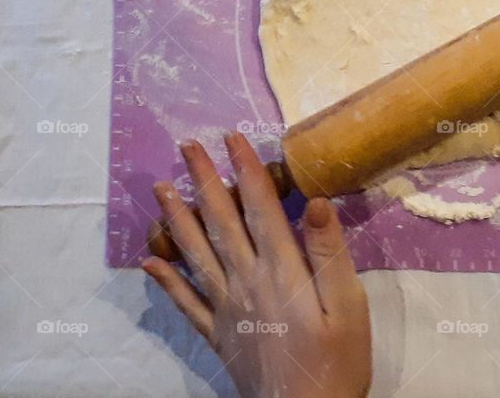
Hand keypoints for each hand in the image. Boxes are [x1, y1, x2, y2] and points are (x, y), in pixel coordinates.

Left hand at [143, 134, 371, 397]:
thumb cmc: (338, 362)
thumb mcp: (349, 306)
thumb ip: (329, 254)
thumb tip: (314, 201)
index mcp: (280, 271)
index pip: (259, 208)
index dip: (245, 169)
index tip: (231, 137)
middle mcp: (247, 282)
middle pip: (221, 222)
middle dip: (203, 180)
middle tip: (186, 146)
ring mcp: (228, 309)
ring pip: (196, 254)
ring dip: (177, 218)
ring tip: (159, 188)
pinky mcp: (219, 335)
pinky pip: (186, 303)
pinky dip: (166, 280)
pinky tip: (150, 262)